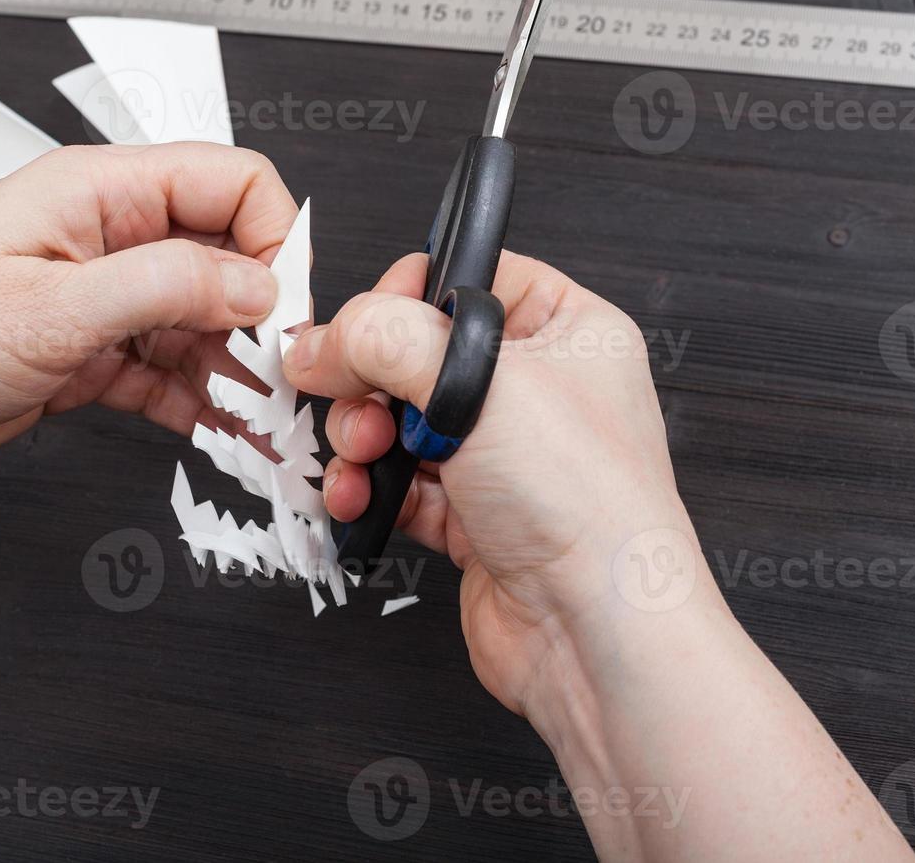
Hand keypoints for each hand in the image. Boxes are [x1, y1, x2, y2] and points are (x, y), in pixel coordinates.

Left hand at [0, 143, 299, 487]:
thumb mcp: (52, 306)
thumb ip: (167, 287)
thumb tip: (257, 282)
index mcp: (97, 192)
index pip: (229, 184)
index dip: (274, 239)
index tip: (285, 309)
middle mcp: (103, 240)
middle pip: (223, 260)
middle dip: (261, 318)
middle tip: (282, 380)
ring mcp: (93, 302)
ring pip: (198, 326)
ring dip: (235, 372)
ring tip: (267, 422)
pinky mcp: (79, 359)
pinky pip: (162, 375)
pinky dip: (196, 405)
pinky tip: (221, 433)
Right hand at [281, 251, 702, 715]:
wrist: (595, 634)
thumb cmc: (588, 509)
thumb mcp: (479, 383)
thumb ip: (383, 339)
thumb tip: (319, 339)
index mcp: (568, 333)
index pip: (467, 279)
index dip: (406, 297)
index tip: (365, 329)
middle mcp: (537, 392)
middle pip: (415, 354)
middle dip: (367, 383)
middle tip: (357, 404)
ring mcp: (504, 458)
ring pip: (397, 421)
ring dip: (360, 440)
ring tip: (362, 460)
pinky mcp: (473, 517)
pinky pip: (398, 485)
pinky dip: (369, 490)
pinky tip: (359, 499)